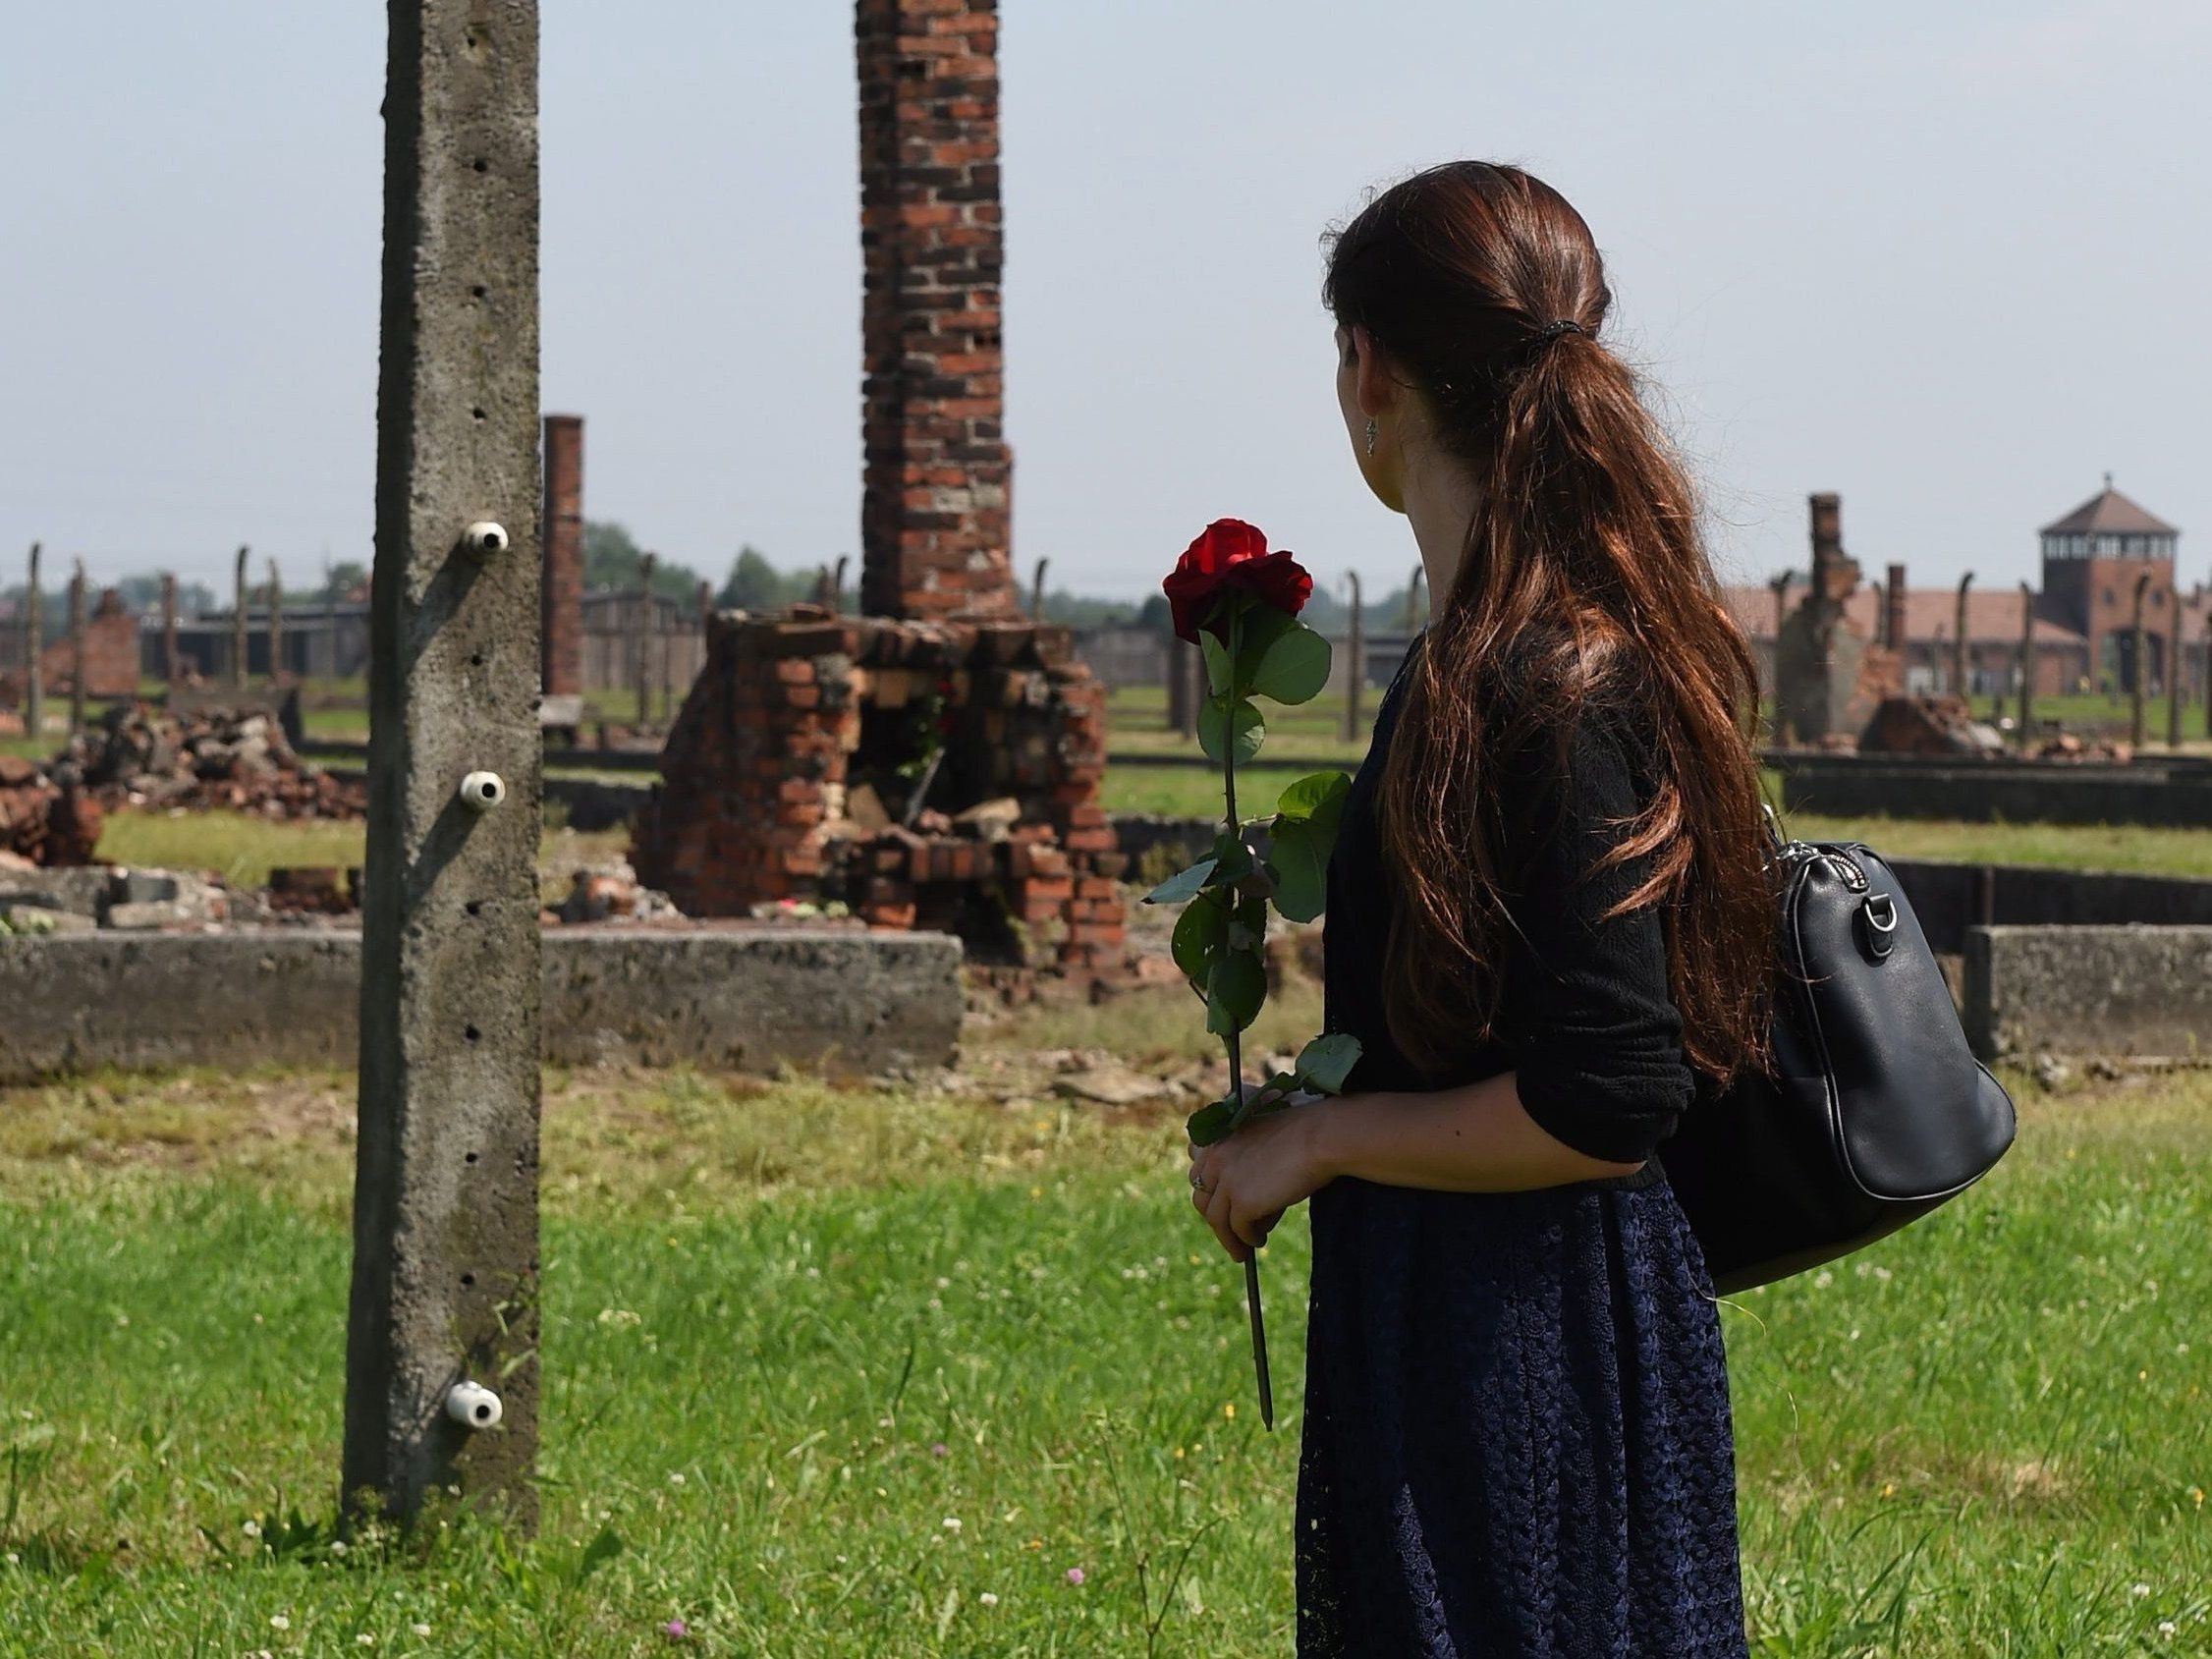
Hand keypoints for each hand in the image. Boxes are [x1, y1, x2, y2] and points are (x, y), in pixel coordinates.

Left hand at [1187, 1099, 1335, 1262]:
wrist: (1321, 1137)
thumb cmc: (1303, 1135)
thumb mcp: (1262, 1141)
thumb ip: (1245, 1163)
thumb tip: (1245, 1206)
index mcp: (1217, 1137)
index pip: (1198, 1172)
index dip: (1209, 1193)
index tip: (1220, 1206)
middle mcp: (1215, 1157)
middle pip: (1202, 1199)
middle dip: (1215, 1218)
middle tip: (1229, 1232)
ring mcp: (1227, 1180)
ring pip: (1216, 1219)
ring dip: (1228, 1239)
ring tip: (1241, 1251)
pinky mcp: (1243, 1201)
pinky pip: (1239, 1229)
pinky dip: (1248, 1239)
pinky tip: (1259, 1241)